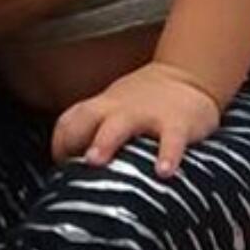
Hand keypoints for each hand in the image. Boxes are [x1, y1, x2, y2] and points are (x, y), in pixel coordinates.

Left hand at [52, 62, 219, 178]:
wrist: (190, 77)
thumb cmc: (144, 104)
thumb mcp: (115, 109)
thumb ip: (95, 131)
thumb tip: (72, 168)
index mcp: (102, 107)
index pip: (68, 122)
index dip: (59, 145)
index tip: (61, 168)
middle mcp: (119, 109)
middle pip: (87, 117)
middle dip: (72, 137)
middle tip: (66, 161)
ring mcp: (147, 114)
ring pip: (121, 125)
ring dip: (105, 142)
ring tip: (95, 162)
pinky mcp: (177, 123)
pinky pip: (171, 140)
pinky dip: (168, 156)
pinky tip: (163, 173)